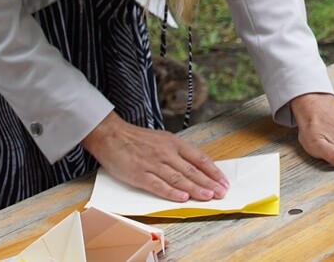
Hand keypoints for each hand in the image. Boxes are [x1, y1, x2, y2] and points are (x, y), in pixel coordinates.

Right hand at [82, 111, 228, 201]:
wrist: (111, 135)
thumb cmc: (136, 138)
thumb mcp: (162, 139)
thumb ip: (177, 152)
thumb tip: (195, 166)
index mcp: (173, 143)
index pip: (199, 158)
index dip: (213, 171)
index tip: (223, 181)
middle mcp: (166, 153)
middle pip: (192, 170)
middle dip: (209, 183)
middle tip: (222, 193)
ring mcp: (153, 164)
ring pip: (179, 179)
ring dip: (195, 189)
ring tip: (209, 197)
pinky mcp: (139, 175)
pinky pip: (158, 185)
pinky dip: (171, 192)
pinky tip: (183, 198)